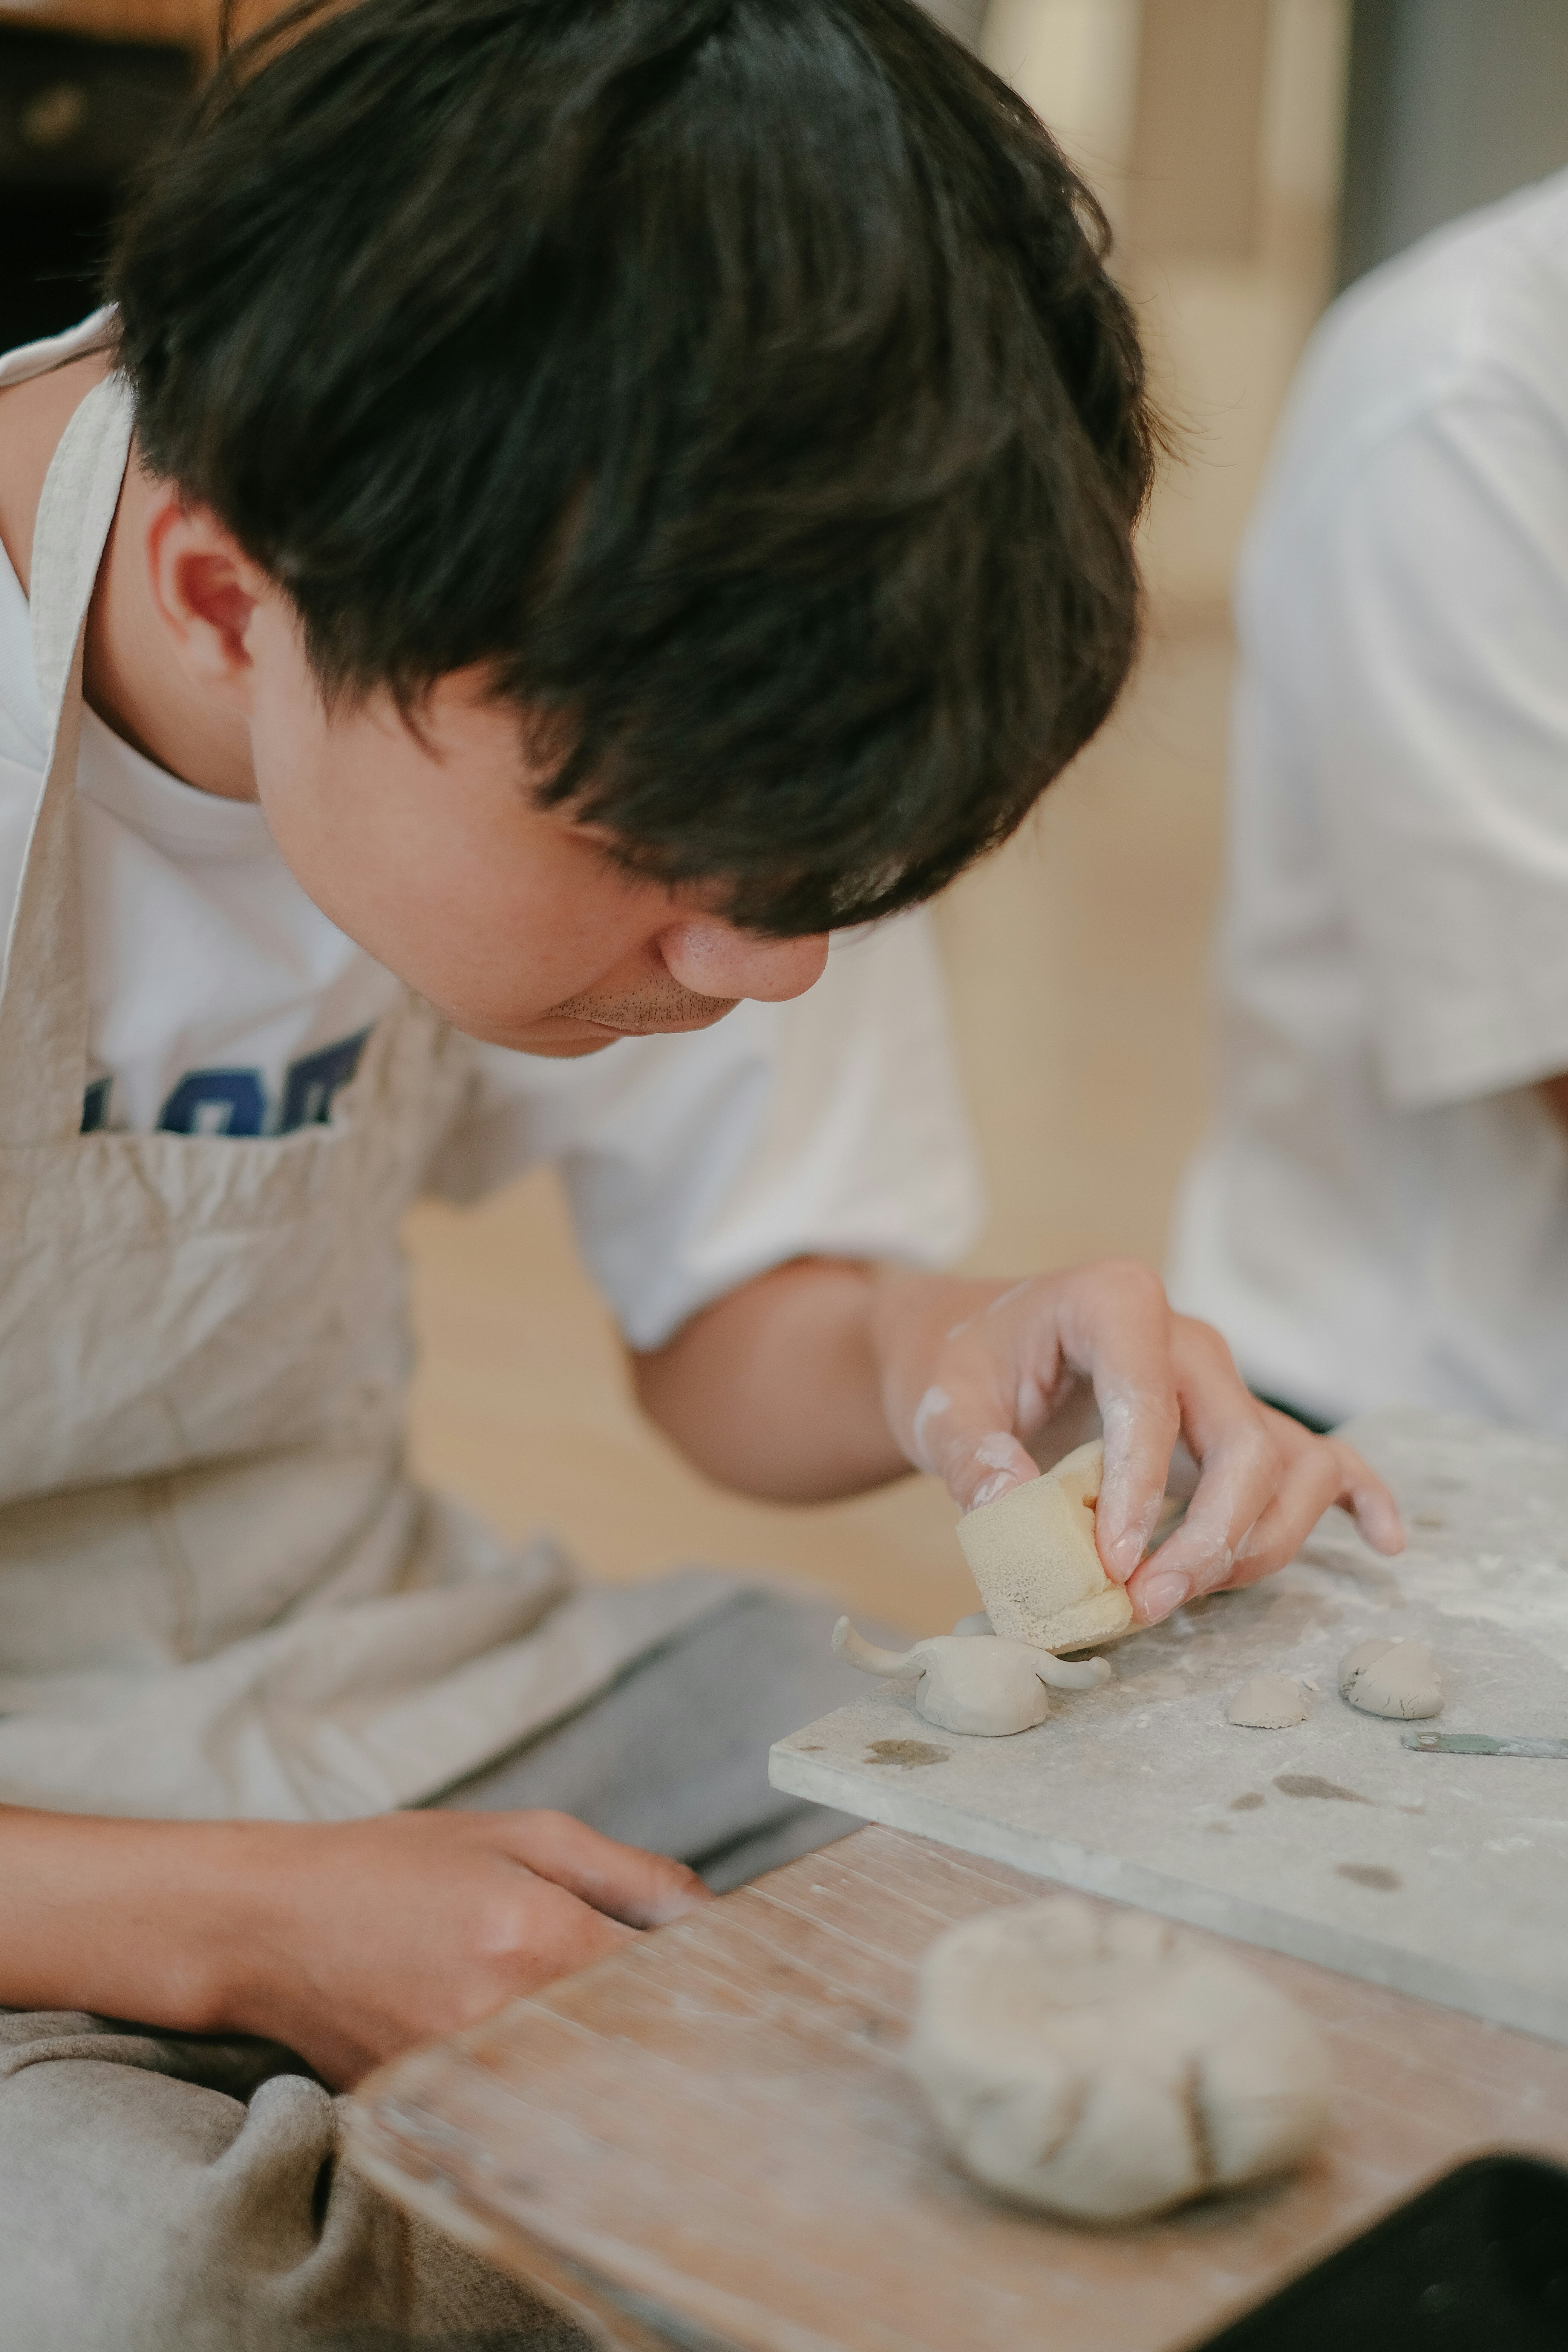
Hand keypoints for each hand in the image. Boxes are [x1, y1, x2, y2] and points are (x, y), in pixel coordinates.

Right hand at [222, 1809, 709, 2085]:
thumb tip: (712, 1916)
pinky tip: (555, 2048)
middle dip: (670, 2022)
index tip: (739, 1972)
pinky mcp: (435, 2106)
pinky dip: (555, 2078)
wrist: (273, 1922)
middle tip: (691, 2001)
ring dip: (615, 2055)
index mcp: (536, 1937)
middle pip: (631, 2043)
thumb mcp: (524, 1836)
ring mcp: (466, 2075)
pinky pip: (525, 2101)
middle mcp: (504, 2017)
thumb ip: (628, 1875)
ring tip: (617, 2021)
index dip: (712, 1975)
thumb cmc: (399, 1864)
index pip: (665, 1980)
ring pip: (584, 2082)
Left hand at [873, 1260, 1402, 1623]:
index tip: (1108, 1566)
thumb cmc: (958, 1364)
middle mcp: (1187, 1338)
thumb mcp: (942, 1402)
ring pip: (1285, 1463)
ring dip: (1253, 1543)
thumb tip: (1007, 1511)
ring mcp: (1221, 1383)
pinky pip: (1320, 1456)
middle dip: (1206, 1536)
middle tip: (1143, 1604)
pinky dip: (1359, 1496)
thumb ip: (969, 1455)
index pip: (1151, 1404)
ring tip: (1181, 1598)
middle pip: (1241, 1442)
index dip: (1137, 1494)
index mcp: (1117, 1303)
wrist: (968, 1346)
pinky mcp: (1233, 1424)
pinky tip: (1383, 1542)